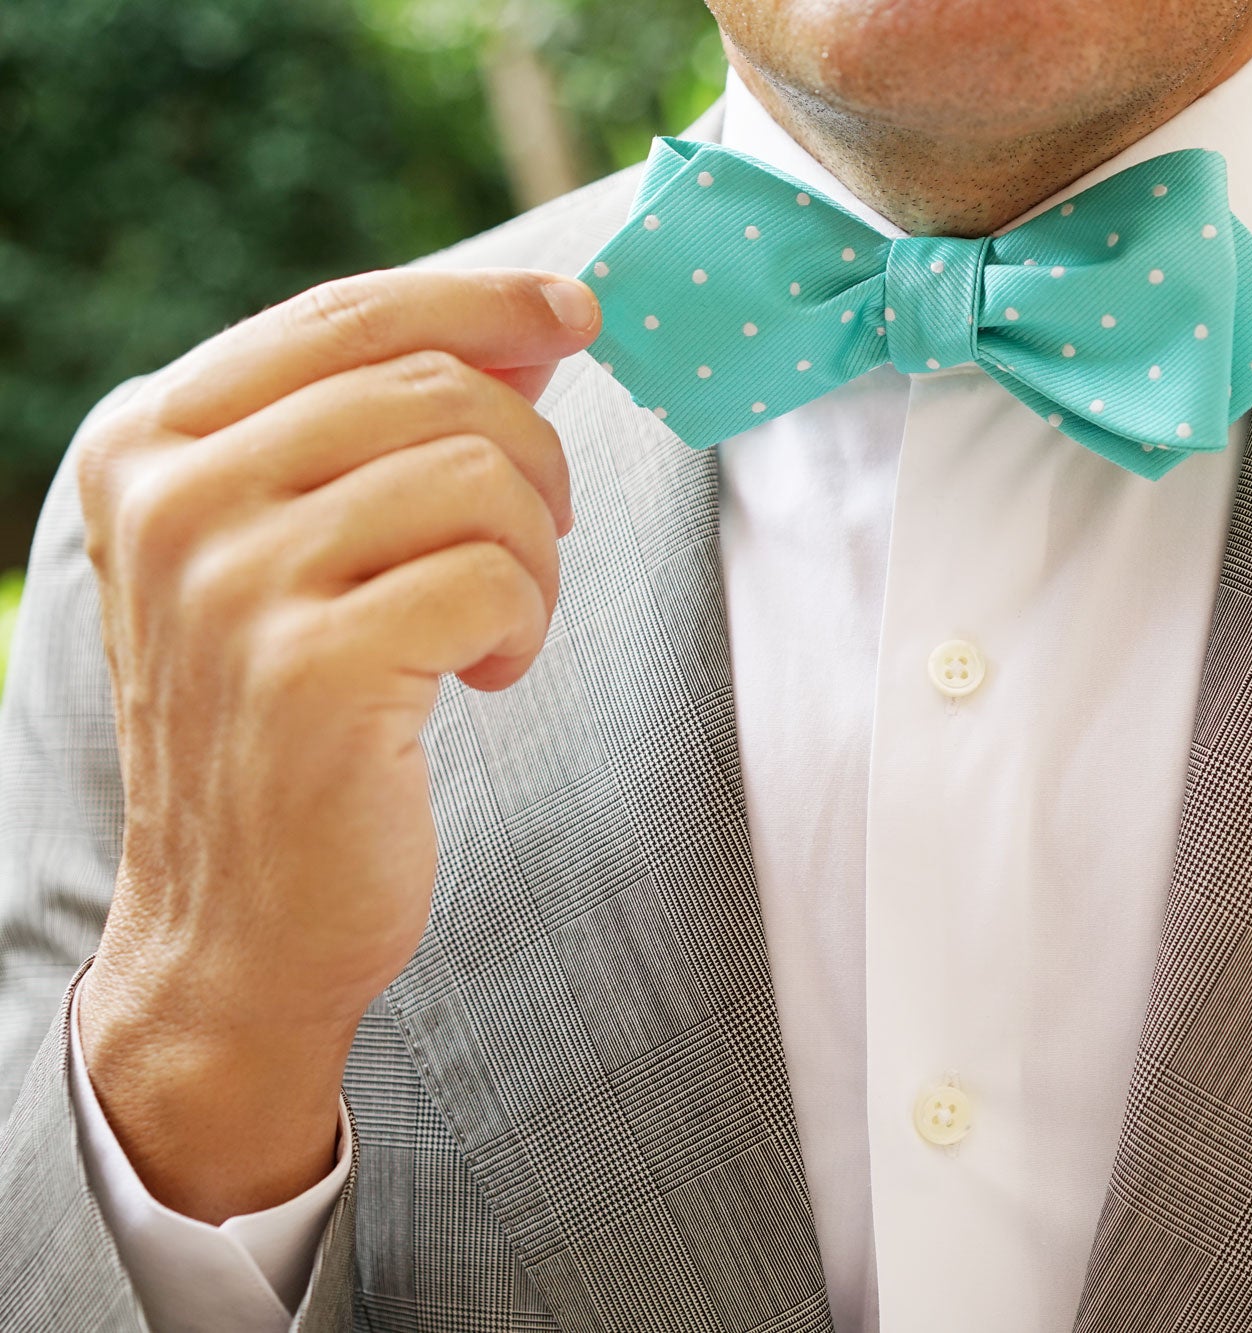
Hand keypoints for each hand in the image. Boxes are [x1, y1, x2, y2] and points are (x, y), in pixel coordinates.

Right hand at [70, 267, 600, 1221]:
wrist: (241, 920)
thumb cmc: (295, 720)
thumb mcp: (302, 546)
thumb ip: (391, 424)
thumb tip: (541, 321)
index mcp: (153, 441)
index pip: (347, 314)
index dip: (483, 301)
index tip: (576, 313)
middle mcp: (173, 496)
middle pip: (435, 386)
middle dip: (530, 462)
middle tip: (530, 545)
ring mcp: (231, 582)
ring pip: (479, 474)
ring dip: (533, 555)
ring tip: (494, 625)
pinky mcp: (310, 669)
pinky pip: (495, 577)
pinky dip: (525, 625)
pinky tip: (485, 678)